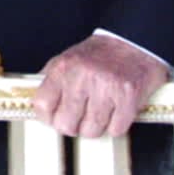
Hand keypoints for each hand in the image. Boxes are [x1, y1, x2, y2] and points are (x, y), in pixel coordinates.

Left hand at [32, 34, 168, 137]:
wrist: (133, 43)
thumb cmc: (100, 54)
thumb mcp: (68, 59)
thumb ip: (51, 81)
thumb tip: (39, 106)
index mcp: (64, 67)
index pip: (42, 105)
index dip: (47, 117)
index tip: (53, 118)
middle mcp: (83, 76)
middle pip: (66, 124)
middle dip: (72, 126)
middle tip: (78, 119)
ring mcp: (106, 87)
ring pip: (91, 131)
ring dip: (95, 127)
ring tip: (99, 113)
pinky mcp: (128, 96)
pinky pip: (115, 129)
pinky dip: (115, 126)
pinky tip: (115, 112)